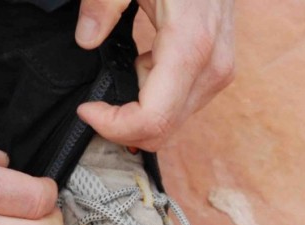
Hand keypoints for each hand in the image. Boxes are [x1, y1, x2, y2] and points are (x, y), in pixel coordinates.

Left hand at [74, 0, 235, 150]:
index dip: (114, 126)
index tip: (87, 109)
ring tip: (129, 64)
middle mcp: (211, 69)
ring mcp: (218, 74)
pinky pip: (179, 106)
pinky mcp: (217, 74)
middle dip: (122, 125)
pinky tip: (146, 62)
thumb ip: (102, 3)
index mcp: (191, 47)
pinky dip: (153, 98)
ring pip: (170, 124)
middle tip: (96, 101)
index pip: (153, 119)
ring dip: (138, 108)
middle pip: (161, 131)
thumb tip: (86, 39)